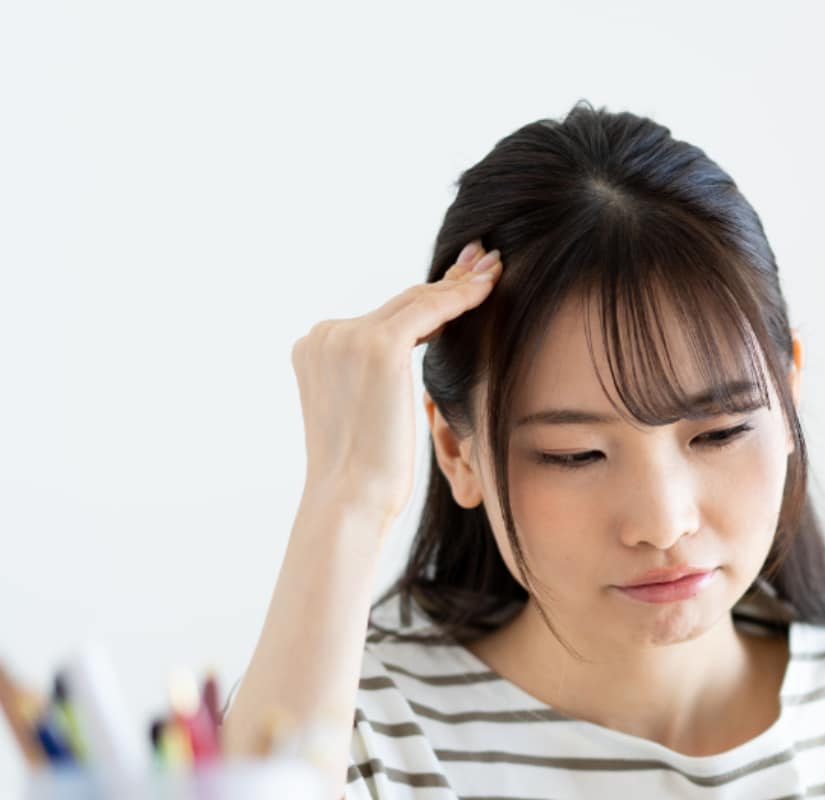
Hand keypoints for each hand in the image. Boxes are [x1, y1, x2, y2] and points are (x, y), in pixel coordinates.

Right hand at [291, 239, 502, 523]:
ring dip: (461, 284)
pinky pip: (429, 311)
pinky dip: (461, 298)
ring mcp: (346, 337)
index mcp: (316, 348)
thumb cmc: (367, 475)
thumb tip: (406, 370)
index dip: (428, 297)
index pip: (385, 317)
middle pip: (401, 302)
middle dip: (448, 281)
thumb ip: (379, 380)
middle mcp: (324, 335)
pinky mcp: (376, 346)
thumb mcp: (366, 413)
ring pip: (417, 303)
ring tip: (495, 268)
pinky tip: (488, 289)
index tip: (460, 280)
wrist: (349, 501)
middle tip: (484, 260)